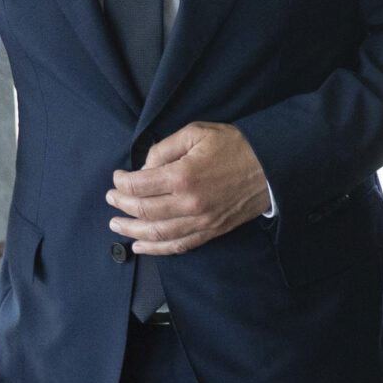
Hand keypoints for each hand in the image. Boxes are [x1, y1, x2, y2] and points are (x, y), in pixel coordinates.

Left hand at [107, 121, 270, 254]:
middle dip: (121, 204)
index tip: (117, 178)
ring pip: (156, 233)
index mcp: (182, 175)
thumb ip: (165, 148)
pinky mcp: (211, 230)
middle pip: (143, 210)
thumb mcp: (197, 133)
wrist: (272, 166)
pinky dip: (156, 249)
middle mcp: (188, 202)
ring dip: (131, 231)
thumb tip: (144, 167)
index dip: (122, 182)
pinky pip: (178, 245)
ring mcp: (200, 220)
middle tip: (111, 199)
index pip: (139, 185)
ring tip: (116, 225)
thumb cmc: (235, 146)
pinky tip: (140, 247)